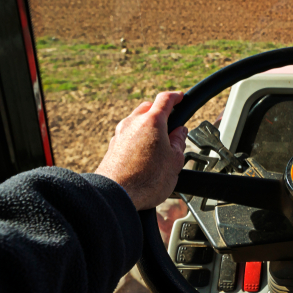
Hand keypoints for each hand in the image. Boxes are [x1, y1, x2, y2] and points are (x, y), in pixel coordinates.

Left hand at [95, 92, 187, 210]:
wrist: (116, 196)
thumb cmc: (147, 180)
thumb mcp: (175, 161)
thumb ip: (179, 142)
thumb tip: (180, 132)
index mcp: (152, 121)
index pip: (165, 99)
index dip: (176, 97)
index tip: (180, 97)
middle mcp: (133, 123)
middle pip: (148, 107)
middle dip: (159, 111)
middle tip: (170, 123)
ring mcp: (120, 134)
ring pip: (136, 121)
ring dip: (147, 125)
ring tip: (157, 143)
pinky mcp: (112, 147)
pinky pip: (127, 135)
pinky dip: (137, 138)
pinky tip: (143, 154)